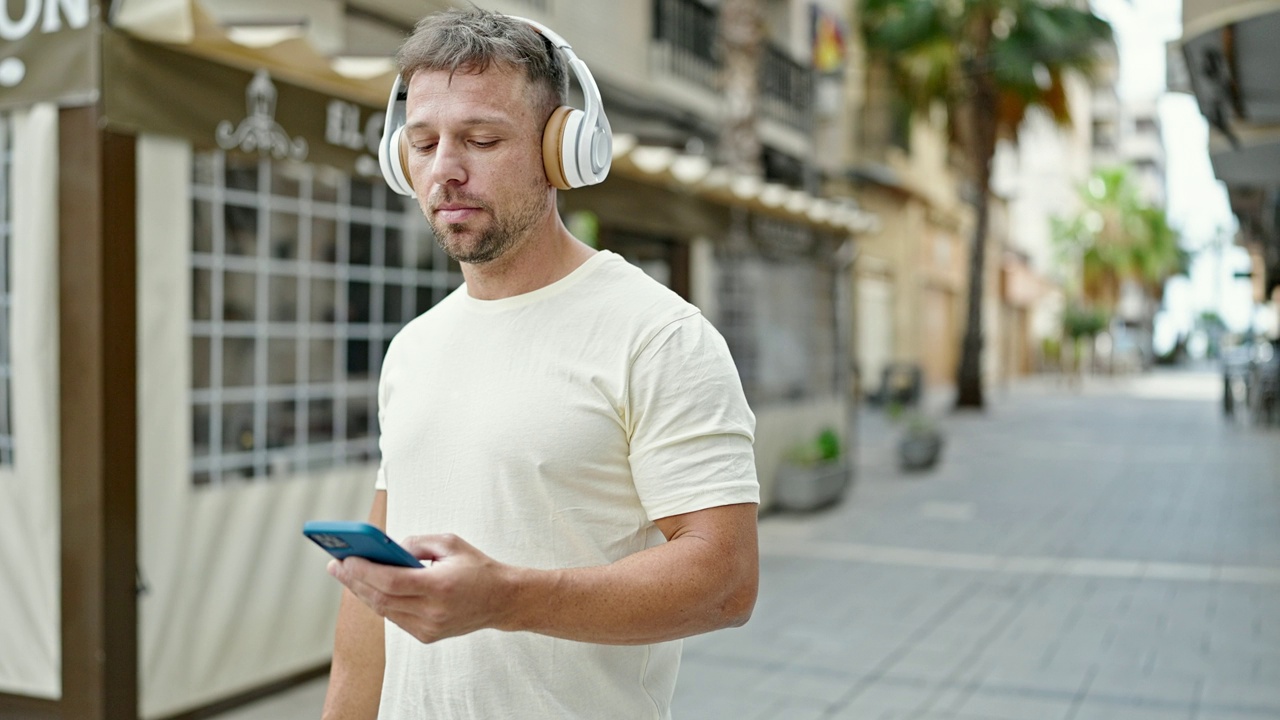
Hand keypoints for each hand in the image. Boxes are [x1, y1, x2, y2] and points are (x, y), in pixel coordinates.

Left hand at [327, 533, 519, 643]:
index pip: (391, 581)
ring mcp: (429, 628)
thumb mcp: (450, 543)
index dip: (363, 571)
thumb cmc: (476, 567)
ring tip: (347, 574)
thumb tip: (387, 549)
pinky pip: (395, 618)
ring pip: (384, 610)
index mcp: (440, 586)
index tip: (344, 559)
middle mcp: (432, 611)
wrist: (502, 600)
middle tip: (335, 565)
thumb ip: (416, 543)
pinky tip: (369, 588)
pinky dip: (381, 601)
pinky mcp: (427, 636)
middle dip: (354, 581)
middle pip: (381, 598)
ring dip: (363, 592)